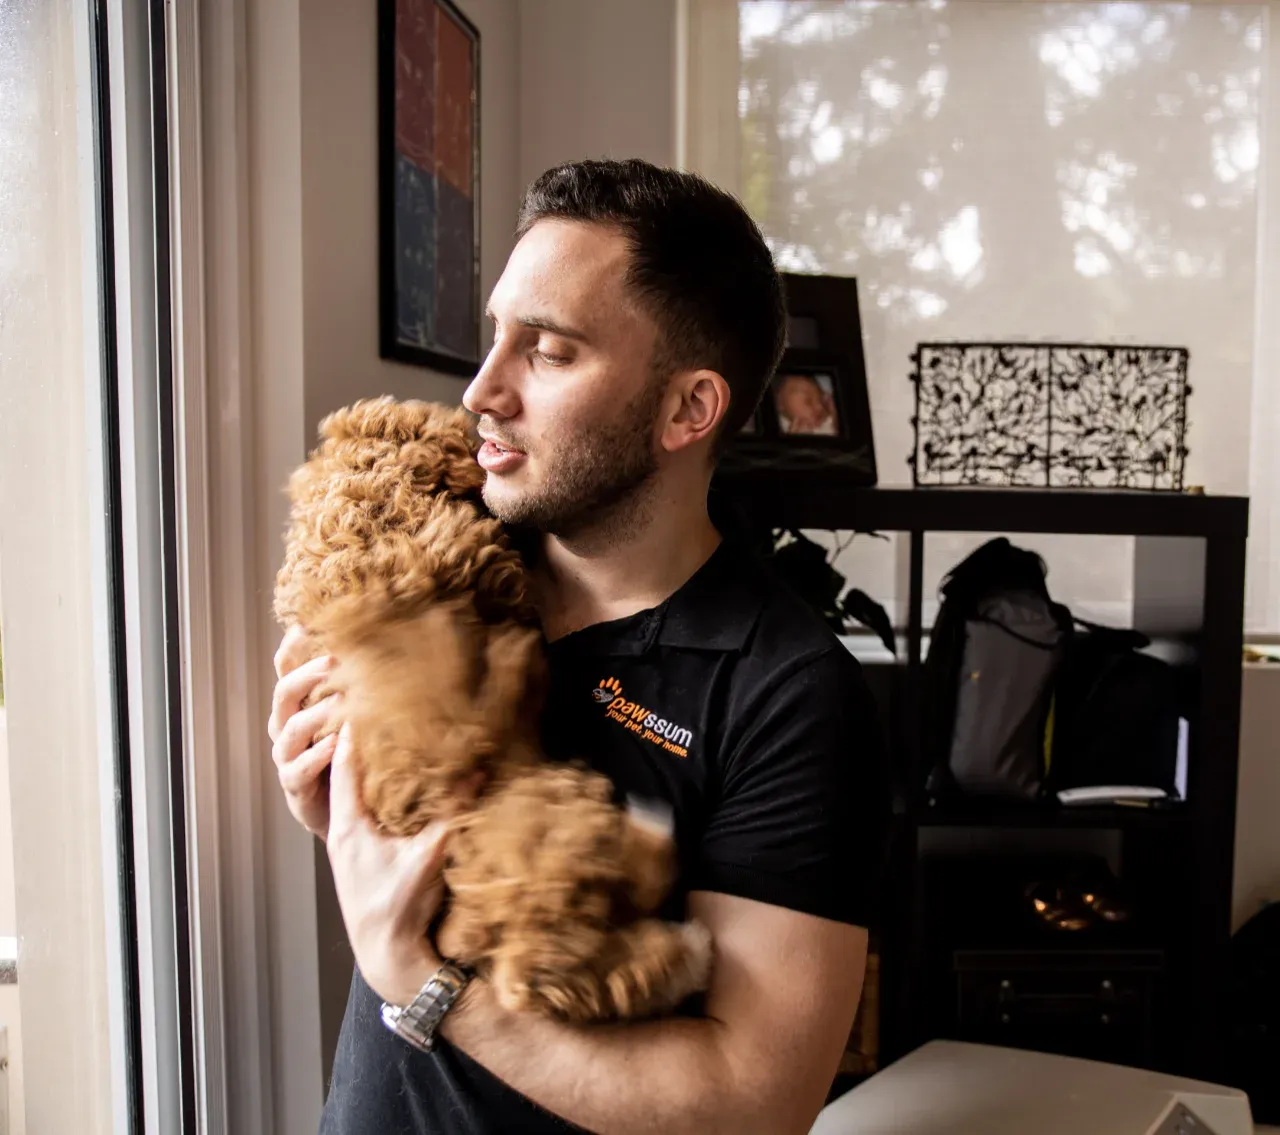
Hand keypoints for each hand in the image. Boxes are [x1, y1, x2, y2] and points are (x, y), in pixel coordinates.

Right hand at [268, 625, 337, 837]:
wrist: (341, 807)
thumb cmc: (348, 752)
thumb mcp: (352, 714)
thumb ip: (357, 685)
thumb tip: (384, 645)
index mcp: (297, 703)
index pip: (287, 666)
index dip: (293, 645)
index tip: (307, 623)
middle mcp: (285, 724)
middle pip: (284, 691)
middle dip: (308, 674)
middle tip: (334, 660)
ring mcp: (286, 754)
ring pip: (290, 728)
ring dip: (315, 713)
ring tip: (340, 702)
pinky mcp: (293, 784)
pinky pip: (298, 767)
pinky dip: (316, 755)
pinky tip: (335, 745)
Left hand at [327, 724, 450, 1005]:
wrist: (387, 957)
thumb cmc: (400, 908)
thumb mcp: (429, 857)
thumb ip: (452, 814)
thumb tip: (478, 774)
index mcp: (349, 826)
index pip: (343, 766)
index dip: (351, 732)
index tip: (361, 700)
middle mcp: (342, 833)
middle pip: (343, 777)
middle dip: (356, 745)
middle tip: (372, 711)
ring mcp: (348, 849)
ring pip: (350, 798)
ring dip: (364, 771)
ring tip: (381, 741)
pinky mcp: (359, 862)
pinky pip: (360, 816)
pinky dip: (372, 796)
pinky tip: (391, 789)